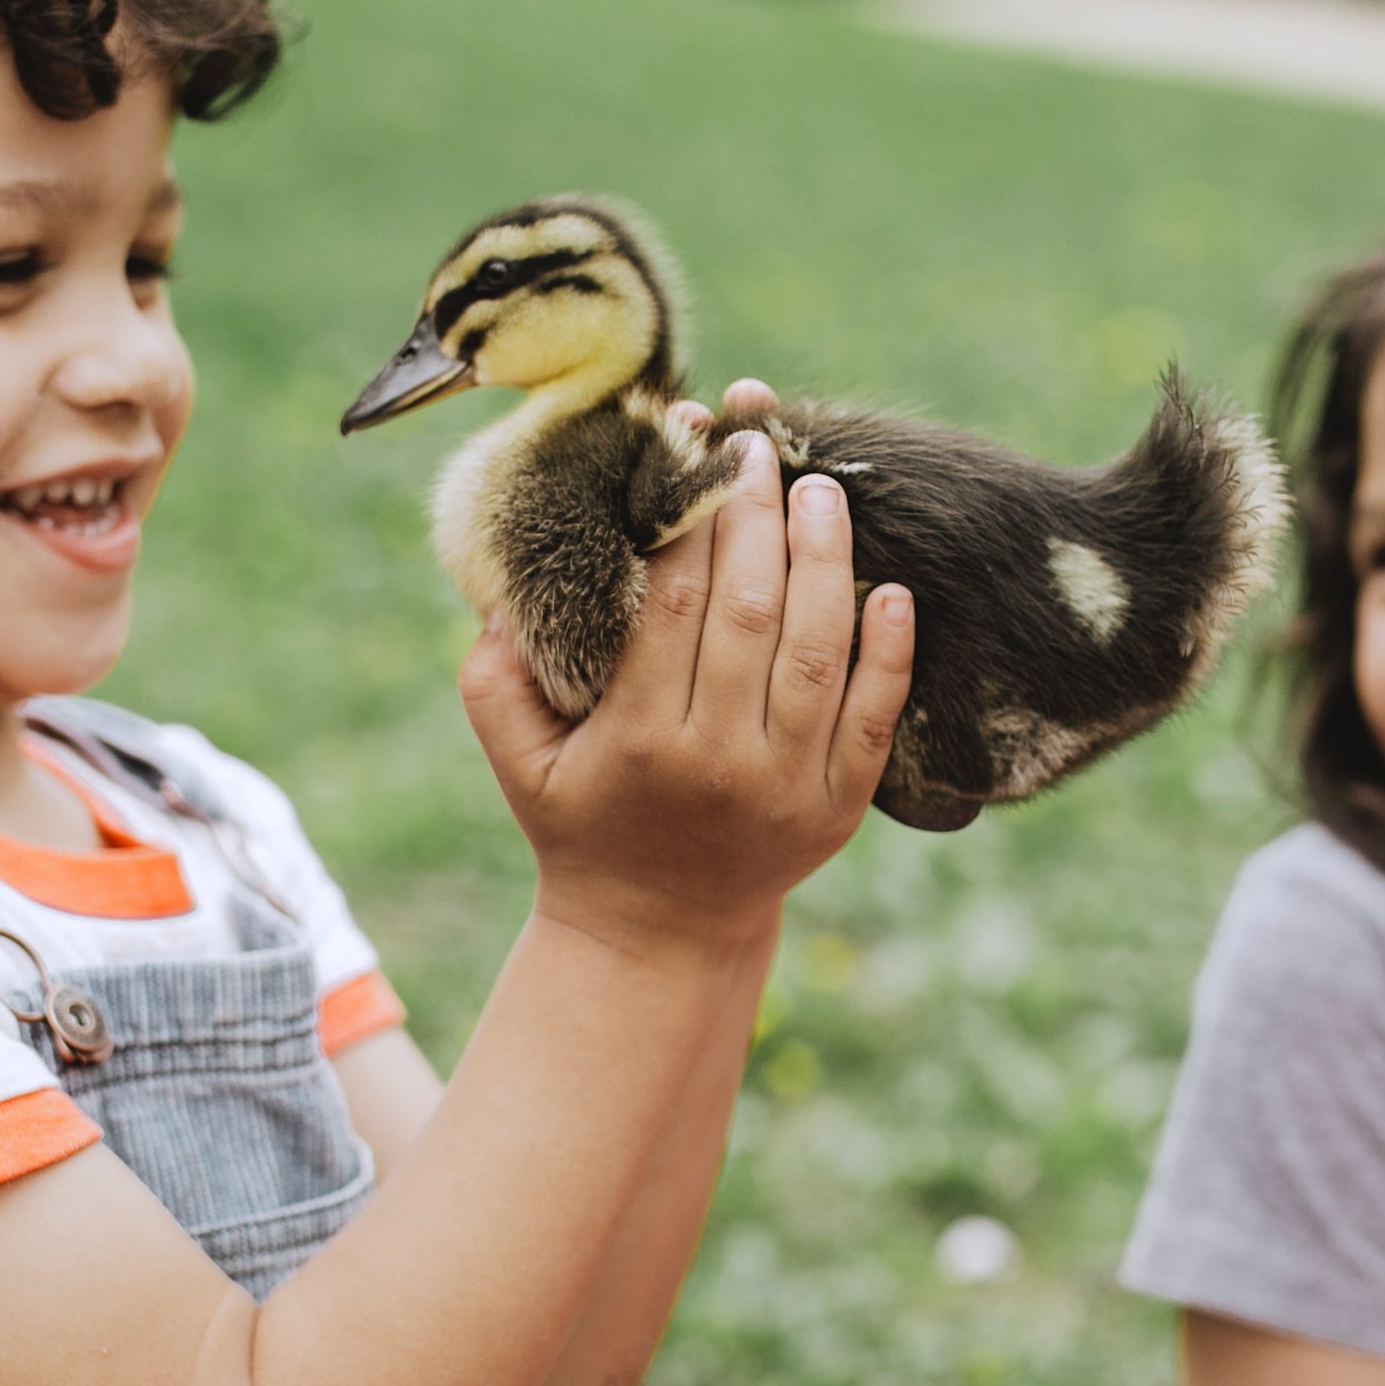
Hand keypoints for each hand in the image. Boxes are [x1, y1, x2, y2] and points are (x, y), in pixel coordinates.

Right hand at [462, 427, 911, 956]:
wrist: (657, 935)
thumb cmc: (580, 827)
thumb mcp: (517, 763)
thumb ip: (493, 677)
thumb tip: (500, 589)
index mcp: (637, 740)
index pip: (671, 603)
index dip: (685, 518)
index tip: (691, 451)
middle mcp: (717, 761)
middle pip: (750, 611)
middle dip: (757, 517)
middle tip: (760, 450)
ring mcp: (789, 785)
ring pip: (818, 649)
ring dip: (826, 559)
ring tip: (822, 491)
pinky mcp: (840, 805)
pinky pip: (875, 714)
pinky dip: (889, 650)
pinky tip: (891, 587)